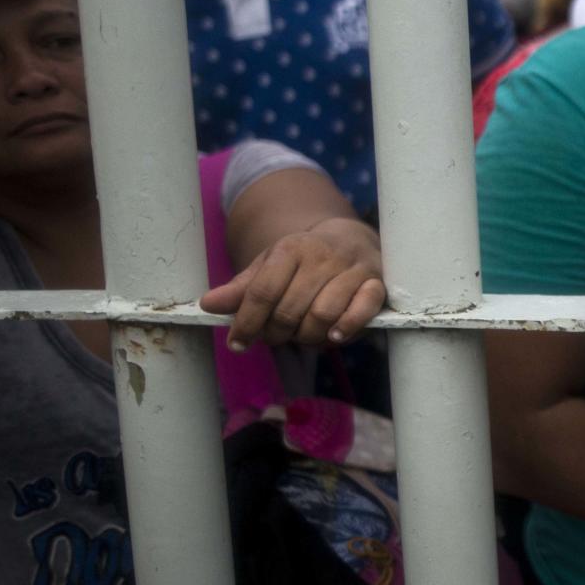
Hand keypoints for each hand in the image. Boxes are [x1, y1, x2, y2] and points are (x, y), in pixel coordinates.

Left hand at [200, 218, 385, 349]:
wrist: (352, 239)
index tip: (237, 344)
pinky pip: (362, 311)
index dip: (246, 323)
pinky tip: (334, 337)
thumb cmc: (305, 260)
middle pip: (289, 310)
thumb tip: (207, 305)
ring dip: (308, 337)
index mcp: (291, 248)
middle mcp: (321, 255)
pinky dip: (347, 328)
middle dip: (277, 334)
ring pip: (322, 315)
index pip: (262, 292)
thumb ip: (242, 290)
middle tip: (275, 338)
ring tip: (303, 336)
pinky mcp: (376, 283)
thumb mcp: (271, 267)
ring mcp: (352, 269)